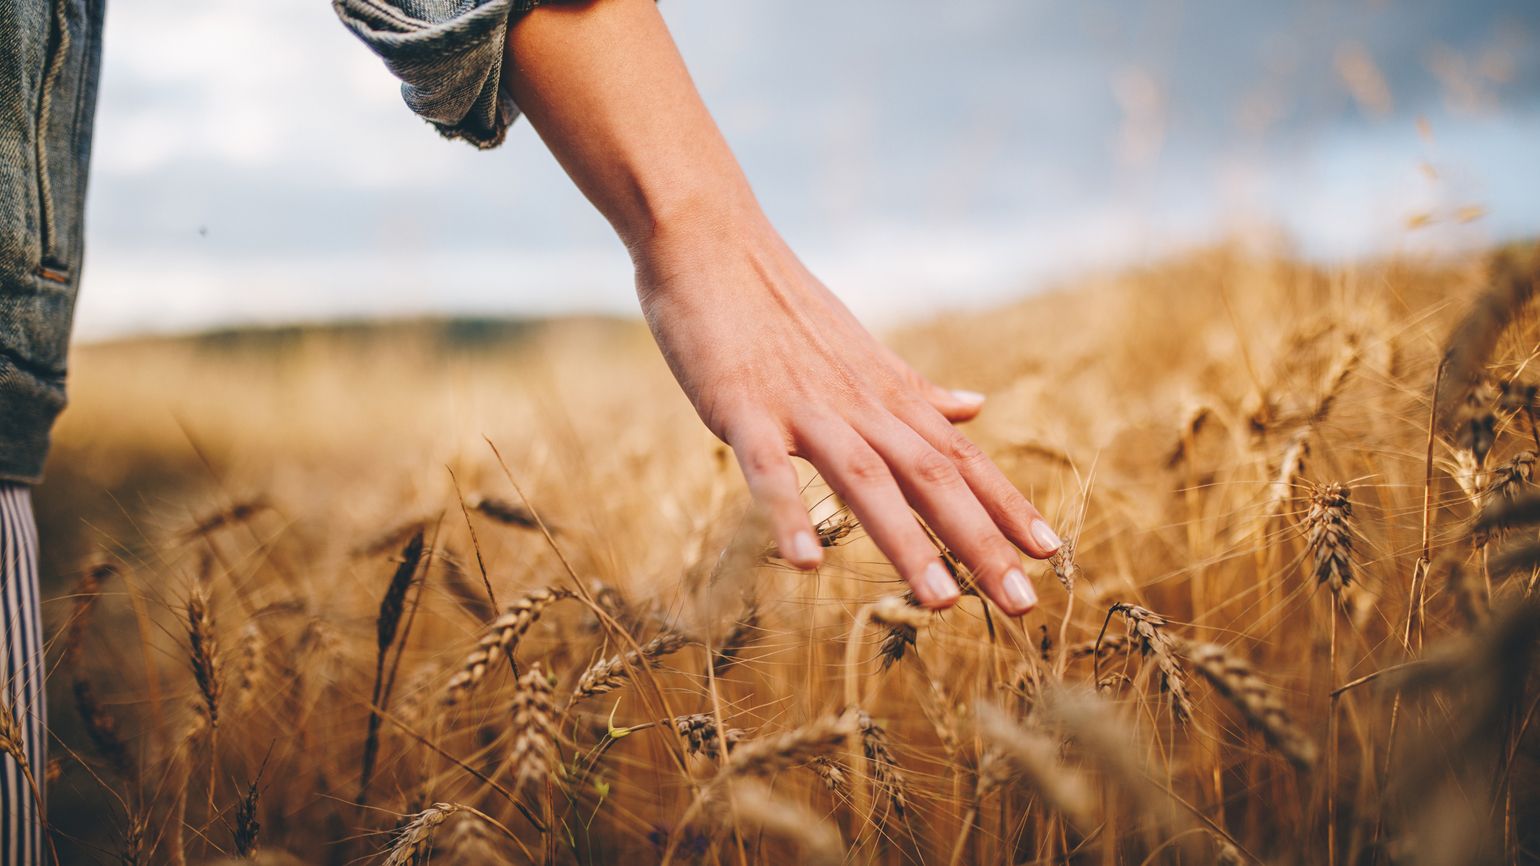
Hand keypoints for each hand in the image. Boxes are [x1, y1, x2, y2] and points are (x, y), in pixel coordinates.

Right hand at [634, 208, 1061, 614]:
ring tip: (940, 603)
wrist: (711, 241)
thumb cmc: (781, 304)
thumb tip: (976, 406)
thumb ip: (915, 391)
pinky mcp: (742, 407)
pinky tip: (805, 564)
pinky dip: (788, 512)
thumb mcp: (860, 352)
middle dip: (978, 541)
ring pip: (865, 478)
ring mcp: (802, 406)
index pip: (960, 456)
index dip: (1006, 505)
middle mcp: (859, 404)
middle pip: (931, 477)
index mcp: (887, 395)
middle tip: (1021, 602)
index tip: (1050, 554)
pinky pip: (768, 467)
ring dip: (905, 541)